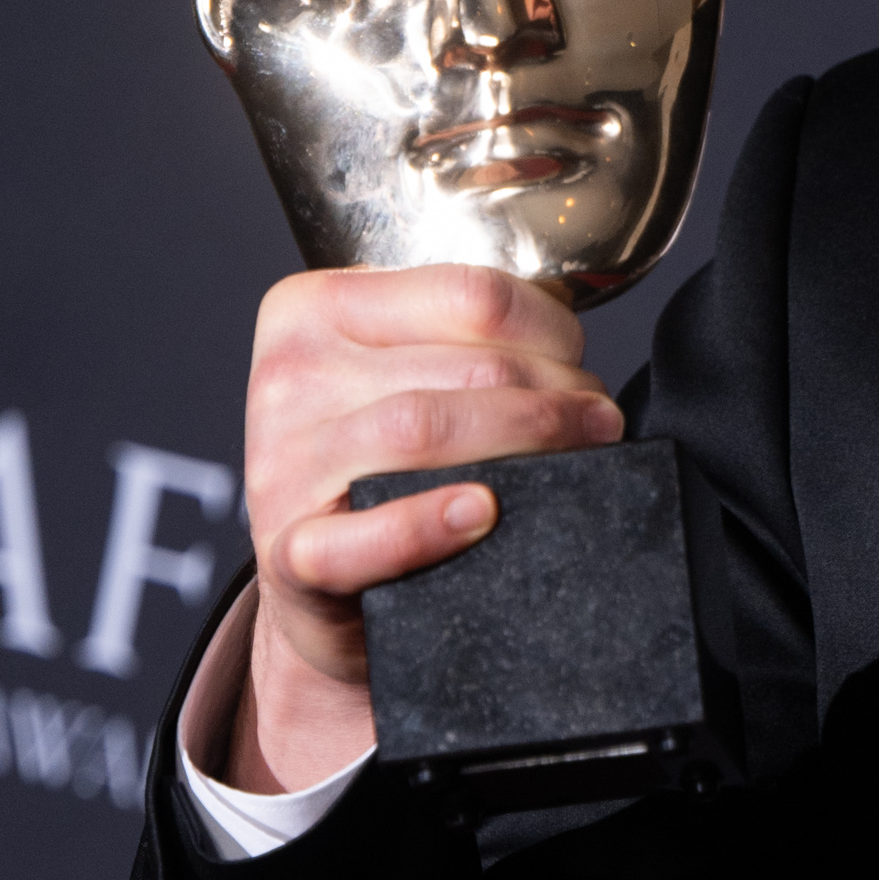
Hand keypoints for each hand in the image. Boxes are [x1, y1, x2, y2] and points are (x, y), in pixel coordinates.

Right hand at [227, 263, 621, 792]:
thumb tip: (566, 314)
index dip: (553, 328)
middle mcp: (289, 378)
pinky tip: (479, 513)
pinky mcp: (286, 560)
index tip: (580, 361)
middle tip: (597, 421)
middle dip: (558, 393)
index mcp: (314, 308)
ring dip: (527, 443)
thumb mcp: (404, 366)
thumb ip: (465, 333)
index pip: (470, 294)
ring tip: (579, 458)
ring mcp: (280, 469)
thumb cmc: (384, 459)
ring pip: (423, 429)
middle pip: (467, 367)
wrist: (324, 586)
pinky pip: (354, 540)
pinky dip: (423, 526)